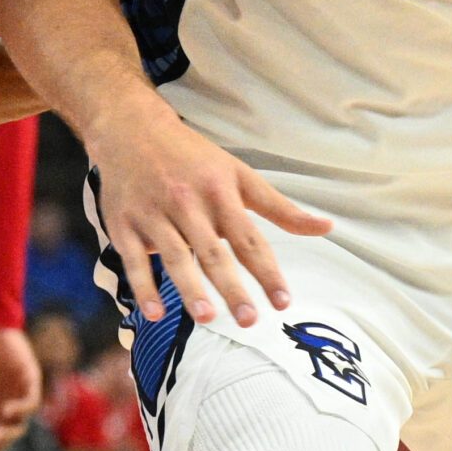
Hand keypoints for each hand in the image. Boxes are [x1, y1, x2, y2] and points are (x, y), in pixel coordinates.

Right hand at [88, 103, 331, 327]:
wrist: (132, 129)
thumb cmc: (194, 158)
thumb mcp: (239, 174)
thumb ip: (280, 208)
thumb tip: (327, 227)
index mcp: (220, 192)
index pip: (249, 239)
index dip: (267, 272)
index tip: (283, 302)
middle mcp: (188, 203)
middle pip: (214, 252)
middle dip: (232, 287)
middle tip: (250, 321)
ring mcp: (154, 214)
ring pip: (175, 257)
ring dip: (190, 289)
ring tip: (208, 318)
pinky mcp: (124, 224)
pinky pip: (133, 260)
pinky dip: (142, 287)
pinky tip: (154, 313)